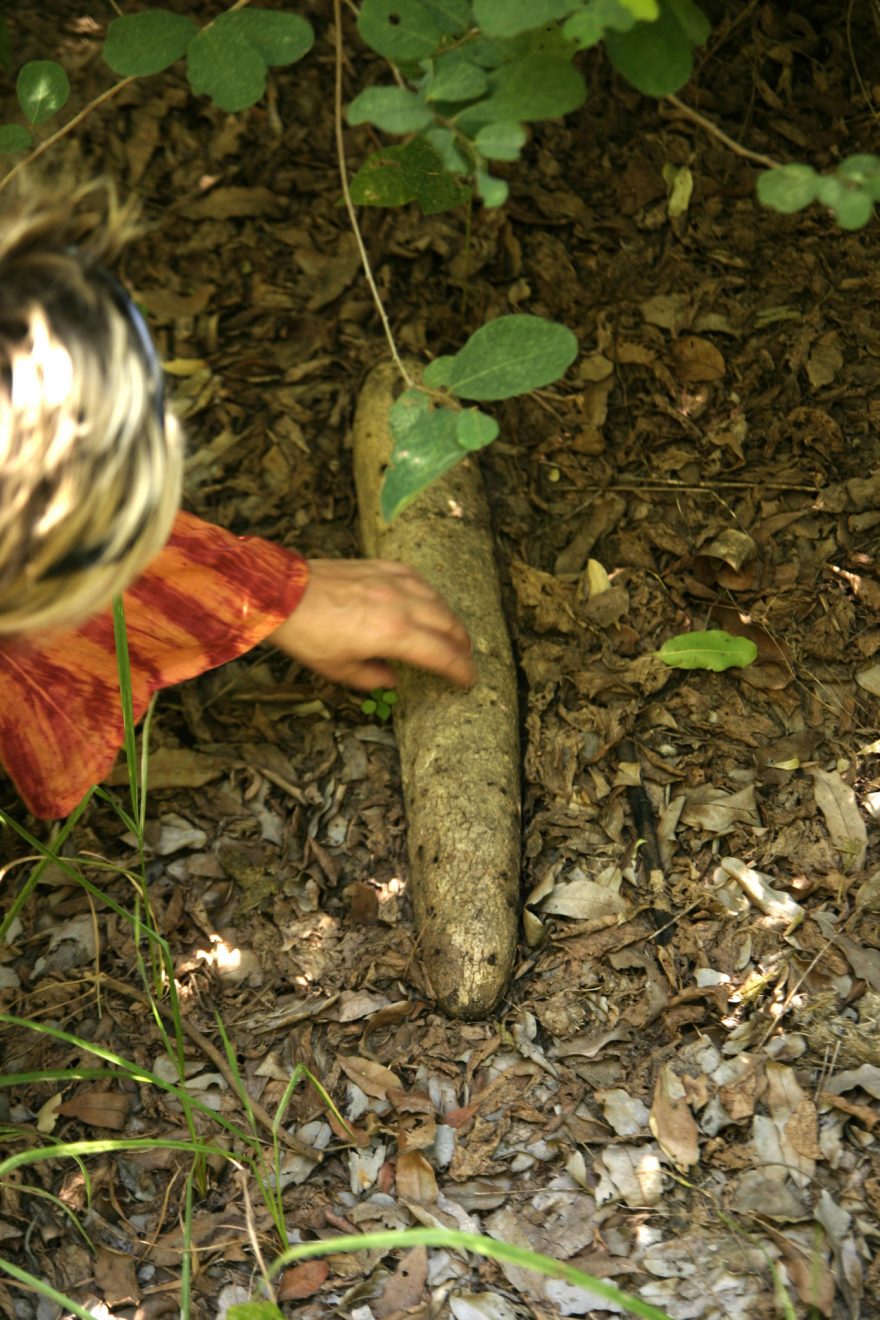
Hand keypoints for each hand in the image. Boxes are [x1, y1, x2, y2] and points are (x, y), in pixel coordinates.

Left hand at [267, 558, 473, 689]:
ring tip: (452, 634)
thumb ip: (374, 678)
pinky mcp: (381, 566)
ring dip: (450, 620)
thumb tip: (394, 680)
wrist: (281, 593)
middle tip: (464, 658)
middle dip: (461, 645)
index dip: (460, 670)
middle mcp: (401, 605)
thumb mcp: (339, 670)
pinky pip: (419, 580)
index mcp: (394, 634)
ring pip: (438, 600)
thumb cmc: (307, 635)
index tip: (468, 680)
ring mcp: (392, 581)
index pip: (442, 655)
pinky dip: (430, 595)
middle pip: (448, 625)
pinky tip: (429, 603)